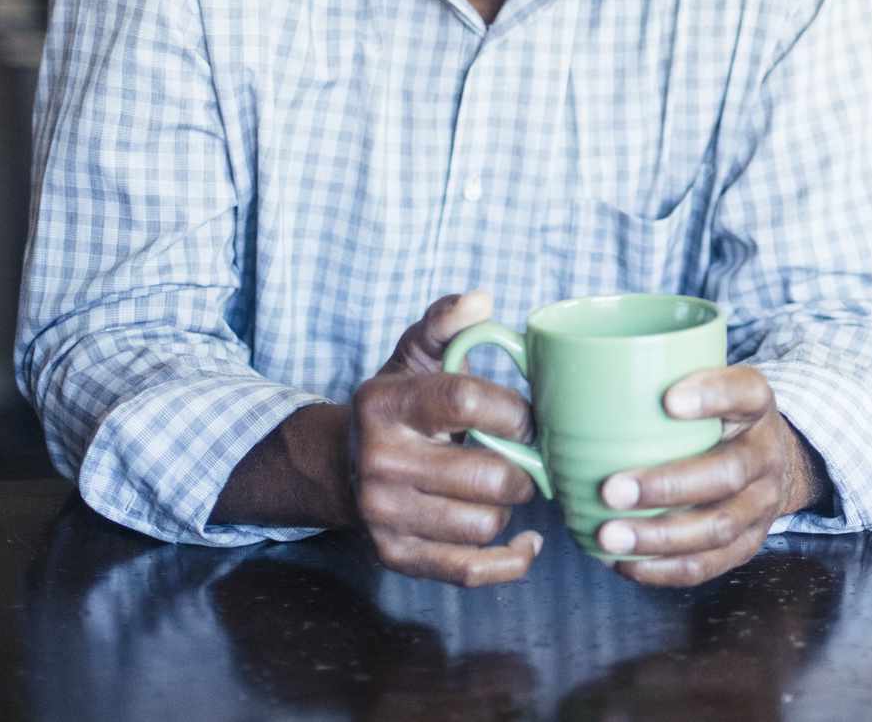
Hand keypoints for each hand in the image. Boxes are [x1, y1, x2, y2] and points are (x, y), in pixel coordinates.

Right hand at [351, 291, 543, 586]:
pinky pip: (468, 570)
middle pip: (486, 475)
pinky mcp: (394, 556)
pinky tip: (524, 541)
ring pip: (484, 523)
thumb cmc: (397, 406)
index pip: (466, 402)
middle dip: (522, 466)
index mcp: (388, 405)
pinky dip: (509, 561)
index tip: (529, 416)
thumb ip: (446, 323)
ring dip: (508, 507)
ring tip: (501, 487)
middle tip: (523, 456)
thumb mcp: (414, 356)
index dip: (515, 411)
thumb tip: (480, 300)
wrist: (341, 465)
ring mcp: (384, 515)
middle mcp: (381, 462)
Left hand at [592, 365, 826, 586]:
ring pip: (718, 526)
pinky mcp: (749, 543)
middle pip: (728, 472)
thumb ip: (653, 382)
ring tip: (610, 536)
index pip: (745, 392)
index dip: (712, 395)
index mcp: (755, 405)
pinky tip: (626, 562)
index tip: (668, 400)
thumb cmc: (715, 420)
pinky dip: (665, 569)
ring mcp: (761, 503)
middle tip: (612, 489)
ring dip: (660, 536)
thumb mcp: (705, 387)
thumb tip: (555, 381)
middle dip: (668, 485)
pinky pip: (710, 564)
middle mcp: (765, 454)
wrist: (772, 463)